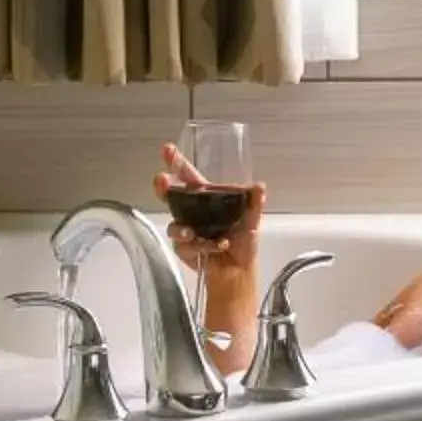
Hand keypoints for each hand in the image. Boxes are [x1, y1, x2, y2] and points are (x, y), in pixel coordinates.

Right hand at [159, 142, 265, 283]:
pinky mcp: (184, 250)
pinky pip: (185, 246)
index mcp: (207, 199)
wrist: (239, 270)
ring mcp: (186, 231)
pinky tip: (217, 245)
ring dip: (182, 228)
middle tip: (162, 181)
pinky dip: (202, 246)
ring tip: (191, 232)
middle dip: (164, 187)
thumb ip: (254, 202)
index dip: (177, 163)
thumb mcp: (251, 219)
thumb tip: (259, 186)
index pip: (189, 177)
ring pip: (175, 225)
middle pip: (172, 196)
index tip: (168, 150)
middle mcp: (193, 213)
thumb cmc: (243, 241)